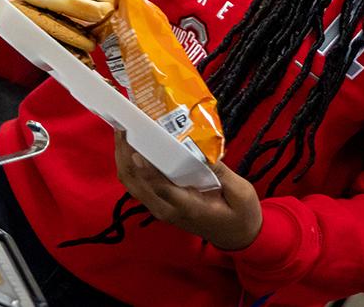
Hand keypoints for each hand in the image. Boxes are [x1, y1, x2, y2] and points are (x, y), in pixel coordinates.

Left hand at [113, 132, 262, 250]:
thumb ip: (223, 174)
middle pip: (135, 183)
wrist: (237, 238)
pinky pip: (137, 185)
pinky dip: (129, 165)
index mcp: (188, 206)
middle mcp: (167, 209)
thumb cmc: (241, 215)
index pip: (159, 186)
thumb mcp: (241, 194)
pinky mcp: (159, 204)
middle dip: (124, 154)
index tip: (134, 143)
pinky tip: (132, 145)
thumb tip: (204, 149)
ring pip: (131, 184)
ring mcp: (160, 208)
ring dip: (123, 158)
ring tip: (122, 130)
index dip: (144, 166)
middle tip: (123, 125)